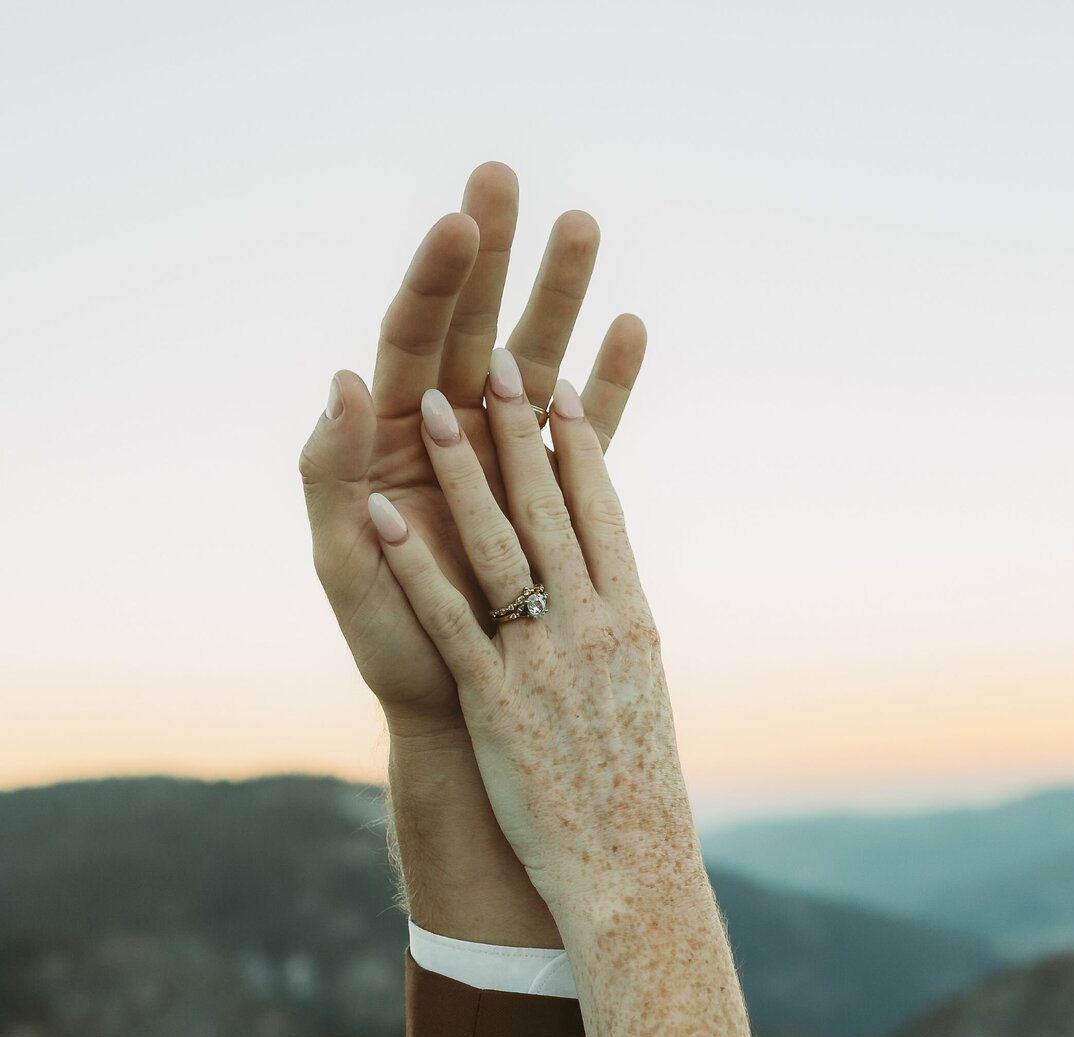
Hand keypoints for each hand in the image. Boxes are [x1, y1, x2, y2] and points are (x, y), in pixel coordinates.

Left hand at [298, 162, 646, 743]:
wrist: (455, 713)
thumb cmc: (389, 644)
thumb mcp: (343, 563)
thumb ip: (333, 472)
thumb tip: (346, 378)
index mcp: (393, 441)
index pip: (410, 340)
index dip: (432, 281)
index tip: (458, 223)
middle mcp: (452, 438)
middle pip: (475, 327)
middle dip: (494, 255)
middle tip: (505, 177)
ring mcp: (509, 467)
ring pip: (538, 364)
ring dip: (560, 296)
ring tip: (584, 224)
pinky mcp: (559, 504)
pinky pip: (589, 433)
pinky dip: (608, 381)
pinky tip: (631, 323)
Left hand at [359, 352, 706, 917]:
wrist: (632, 870)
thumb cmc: (637, 796)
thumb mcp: (642, 700)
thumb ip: (619, 637)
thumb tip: (609, 596)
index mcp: (634, 621)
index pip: (604, 513)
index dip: (578, 446)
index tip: (558, 391)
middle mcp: (594, 626)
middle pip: (552, 508)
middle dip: (517, 429)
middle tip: (491, 359)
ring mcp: (545, 660)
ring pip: (499, 544)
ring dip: (462, 470)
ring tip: (430, 408)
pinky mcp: (499, 701)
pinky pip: (449, 617)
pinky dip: (414, 562)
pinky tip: (384, 515)